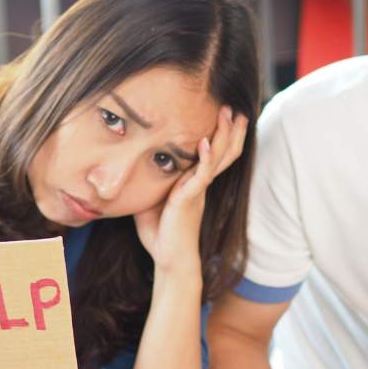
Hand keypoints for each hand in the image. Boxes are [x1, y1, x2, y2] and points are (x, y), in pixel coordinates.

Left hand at [135, 106, 246, 273]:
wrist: (169, 260)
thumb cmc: (160, 233)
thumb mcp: (152, 199)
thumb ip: (151, 181)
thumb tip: (132, 164)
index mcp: (194, 184)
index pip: (213, 155)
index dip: (223, 136)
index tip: (227, 115)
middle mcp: (200, 184)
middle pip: (223, 152)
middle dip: (230, 130)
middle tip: (234, 108)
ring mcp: (197, 191)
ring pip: (218, 159)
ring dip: (224, 136)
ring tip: (228, 114)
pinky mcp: (190, 199)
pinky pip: (201, 176)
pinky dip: (205, 158)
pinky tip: (206, 142)